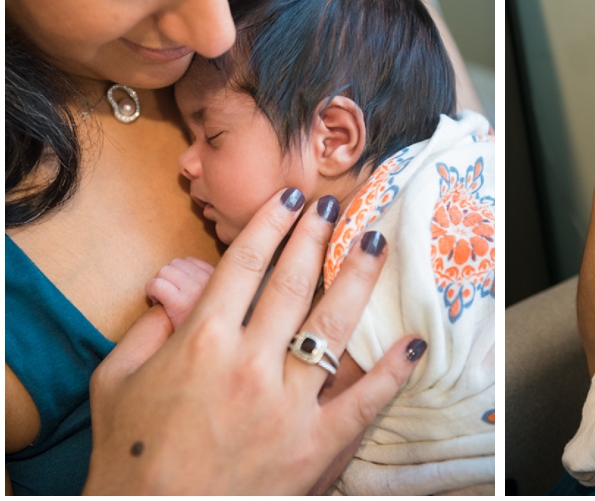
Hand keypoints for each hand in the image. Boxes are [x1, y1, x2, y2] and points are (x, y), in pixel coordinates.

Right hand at [85, 190, 422, 493]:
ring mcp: (287, 405)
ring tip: (375, 243)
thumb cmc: (130, 460)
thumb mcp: (116, 384)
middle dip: (315, 236)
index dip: (270, 224)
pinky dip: (392, 372)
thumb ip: (145, 329)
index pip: (245, 264)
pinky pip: (363, 403)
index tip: (290, 199)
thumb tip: (170, 291)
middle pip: (293, 283)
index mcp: (201, 341)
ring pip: (334, 326)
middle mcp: (249, 364)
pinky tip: (412, 343)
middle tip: (332, 206)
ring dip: (357, 279)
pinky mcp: (314, 447)